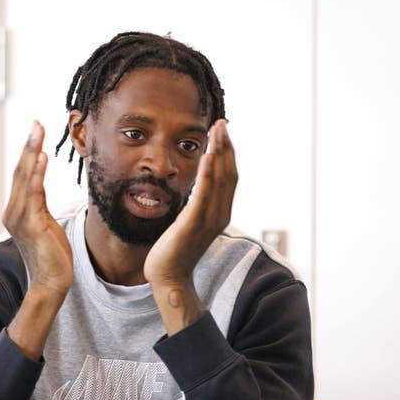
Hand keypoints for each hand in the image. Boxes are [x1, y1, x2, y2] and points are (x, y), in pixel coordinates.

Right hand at [2, 121, 73, 295]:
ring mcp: (20, 218)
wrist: (51, 282)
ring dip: (32, 152)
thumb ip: (39, 205)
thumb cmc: (51, 255)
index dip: (28, 152)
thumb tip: (38, 186)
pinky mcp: (31, 224)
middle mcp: (13, 212)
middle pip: (21, 171)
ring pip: (25, 178)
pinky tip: (41, 157)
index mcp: (16, 211)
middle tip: (36, 122)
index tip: (35, 131)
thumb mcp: (45, 224)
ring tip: (38, 131)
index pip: (22, 175)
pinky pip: (34, 193)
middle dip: (29, 145)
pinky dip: (37, 174)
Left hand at [144, 119, 237, 285]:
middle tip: (222, 123)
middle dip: (226, 146)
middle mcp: (220, 214)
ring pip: (221, 178)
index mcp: (220, 212)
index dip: (228, 152)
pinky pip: (204, 193)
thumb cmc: (176, 249)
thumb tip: (195, 189)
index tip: (222, 132)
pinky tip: (208, 155)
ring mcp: (209, 219)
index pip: (229, 176)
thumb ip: (197, 205)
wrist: (169, 276)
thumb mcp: (190, 221)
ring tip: (217, 130)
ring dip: (219, 151)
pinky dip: (208, 173)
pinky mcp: (194, 223)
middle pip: (229, 172)